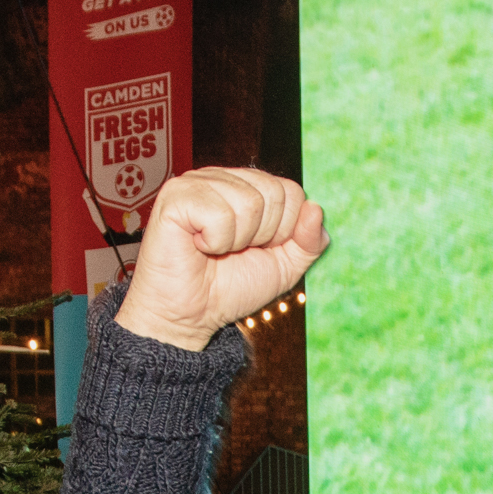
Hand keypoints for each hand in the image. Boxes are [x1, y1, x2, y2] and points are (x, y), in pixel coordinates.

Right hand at [114, 168, 328, 350]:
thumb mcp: (284, 267)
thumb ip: (308, 242)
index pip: (291, 191)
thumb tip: (316, 209)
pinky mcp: (176, 196)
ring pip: (249, 203)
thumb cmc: (231, 288)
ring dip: (237, 241)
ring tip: (215, 249)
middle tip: (234, 251)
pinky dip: (215, 241)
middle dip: (262, 236)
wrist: (192, 316)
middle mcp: (223, 178)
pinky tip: (198, 245)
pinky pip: (219, 213)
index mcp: (248, 187)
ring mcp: (197, 182)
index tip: (258, 248)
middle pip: (274, 194)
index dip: (283, 231)